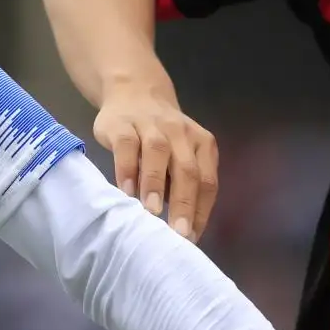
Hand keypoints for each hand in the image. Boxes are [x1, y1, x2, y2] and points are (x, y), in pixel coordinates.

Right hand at [94, 83, 217, 239]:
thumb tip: (182, 226)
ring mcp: (150, 124)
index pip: (207, 181)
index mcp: (201, 143)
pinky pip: (127, 146)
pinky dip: (128, 170)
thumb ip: (182, 181)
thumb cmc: (160, 136)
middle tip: (177, 233)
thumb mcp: (180, 153)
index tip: (191, 237)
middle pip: (187, 169)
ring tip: (152, 211)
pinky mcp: (121, 123)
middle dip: (184, 203)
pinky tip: (127, 191)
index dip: (200, 211)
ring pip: (158, 153)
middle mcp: (180, 132)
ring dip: (156, 184)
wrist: (133, 92)